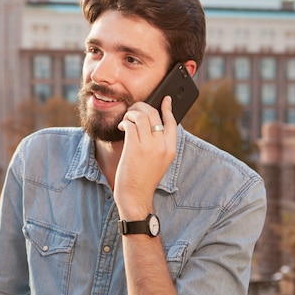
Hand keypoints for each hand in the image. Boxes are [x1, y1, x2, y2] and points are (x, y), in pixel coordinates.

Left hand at [114, 96, 176, 219]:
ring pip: (141, 116)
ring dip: (131, 113)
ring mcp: (149, 146)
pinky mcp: (134, 148)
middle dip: (142, 107)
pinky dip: (125, 122)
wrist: (135, 196)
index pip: (172, 122)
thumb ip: (159, 144)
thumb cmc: (143, 178)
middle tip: (133, 110)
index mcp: (171, 149)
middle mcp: (162, 146)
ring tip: (126, 119)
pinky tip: (122, 127)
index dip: (168, 108)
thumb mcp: (159, 162)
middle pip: (154, 115)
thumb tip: (150, 123)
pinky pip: (130, 124)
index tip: (166, 99)